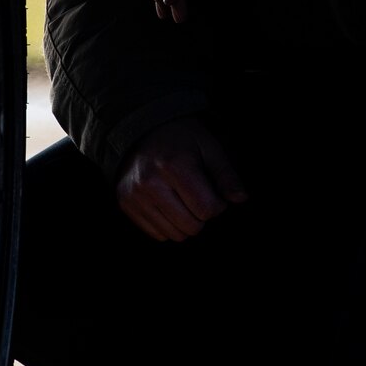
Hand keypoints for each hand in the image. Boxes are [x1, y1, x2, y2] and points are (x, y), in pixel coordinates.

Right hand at [114, 116, 248, 241]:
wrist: (140, 130)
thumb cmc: (180, 138)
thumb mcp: (208, 147)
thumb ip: (226, 174)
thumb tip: (240, 198)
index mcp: (174, 165)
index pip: (206, 208)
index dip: (218, 205)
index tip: (214, 193)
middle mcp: (150, 183)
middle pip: (191, 227)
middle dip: (202, 216)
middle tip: (198, 196)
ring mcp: (135, 196)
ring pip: (174, 235)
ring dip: (185, 223)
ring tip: (182, 200)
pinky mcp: (125, 204)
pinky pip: (157, 234)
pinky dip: (168, 225)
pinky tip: (168, 204)